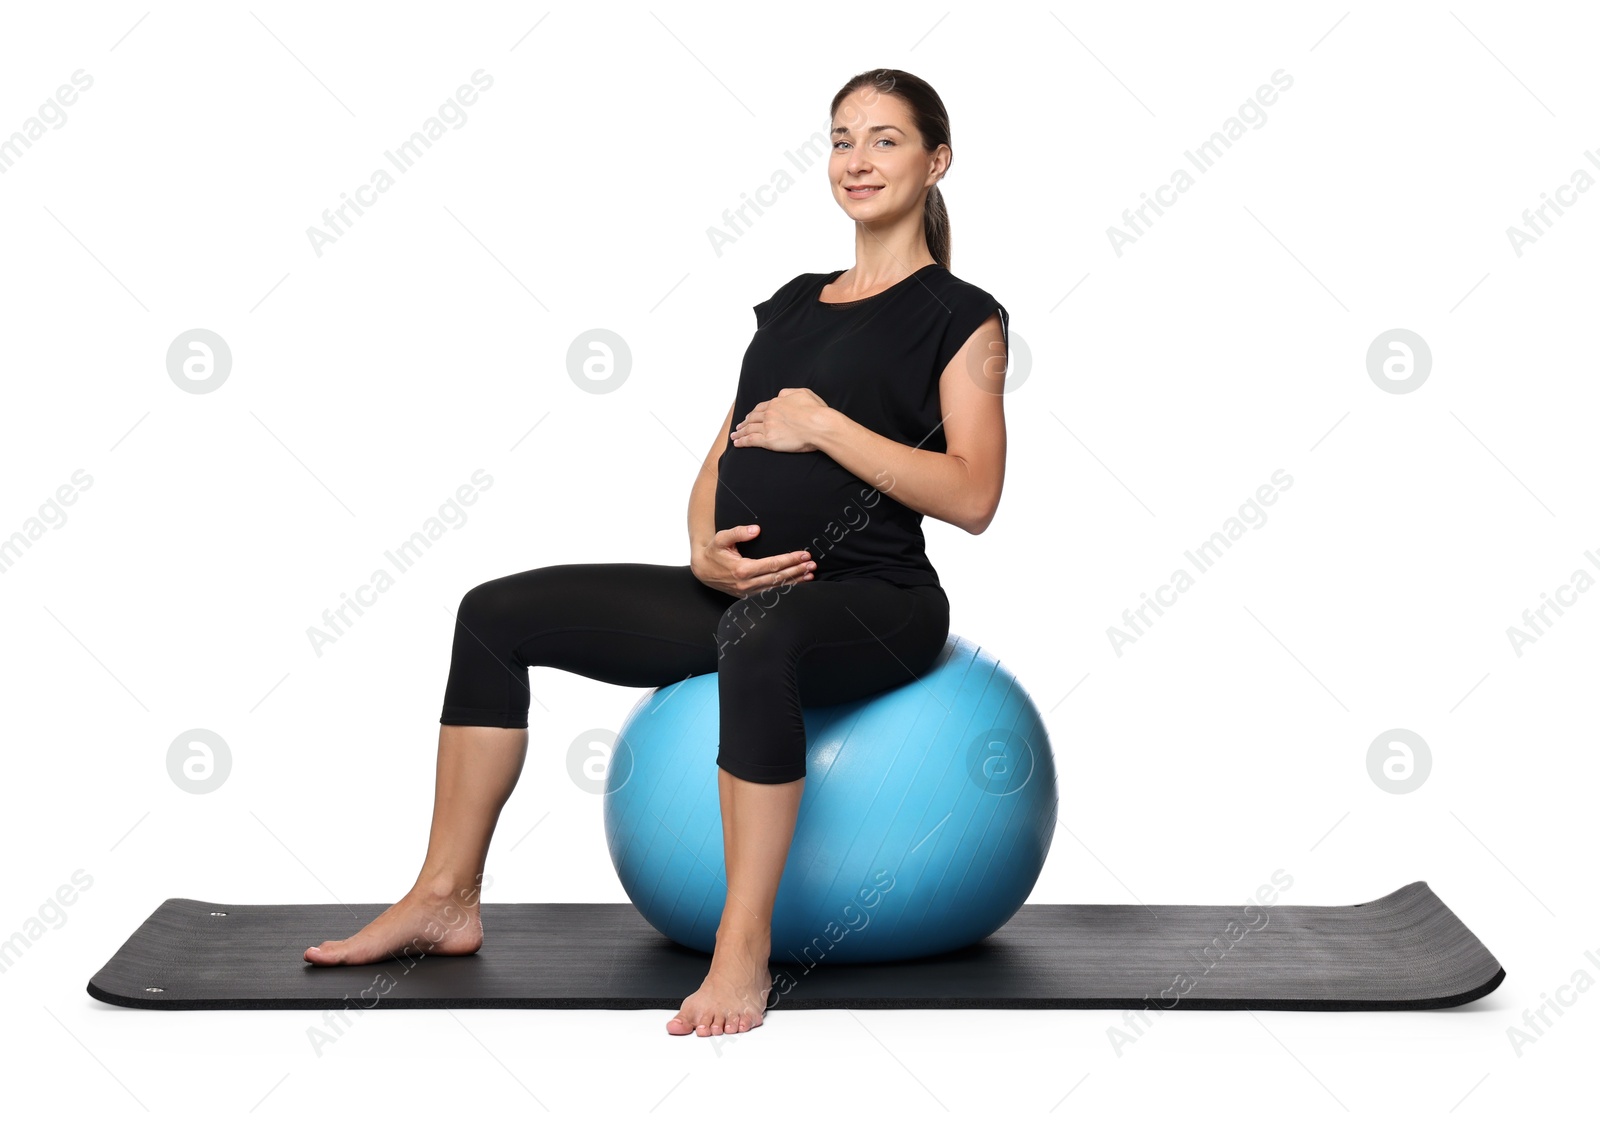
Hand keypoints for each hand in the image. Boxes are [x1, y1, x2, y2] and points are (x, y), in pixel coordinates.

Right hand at [691, 524, 815, 597]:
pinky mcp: (748, 596)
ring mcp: (748, 592)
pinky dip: (786, 589)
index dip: (790, 559)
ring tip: (810, 574)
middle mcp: (747, 584)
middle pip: (778, 577)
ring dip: (795, 581)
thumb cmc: (714, 552)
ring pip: (776, 588)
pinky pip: (771, 593)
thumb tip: (756, 529)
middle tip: (812, 564)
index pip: (773, 564)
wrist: (702, 569)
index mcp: (742, 570)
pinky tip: (797, 584)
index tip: (804, 554)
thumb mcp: (722, 538)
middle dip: (797, 570)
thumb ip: (739, 532)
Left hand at [731, 388, 829, 453]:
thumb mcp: (803, 393)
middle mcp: (769, 413)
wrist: (819, 425)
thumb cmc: (816, 411)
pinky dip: (742, 442)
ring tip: (735, 436)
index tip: (750, 416)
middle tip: (739, 427)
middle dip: (744, 422)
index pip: (761, 407)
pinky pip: (750, 440)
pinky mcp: (769, 440)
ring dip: (740, 432)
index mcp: (777, 402)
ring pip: (749, 429)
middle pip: (752, 418)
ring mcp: (768, 426)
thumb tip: (780, 395)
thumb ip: (789, 393)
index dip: (754, 413)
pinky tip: (737, 443)